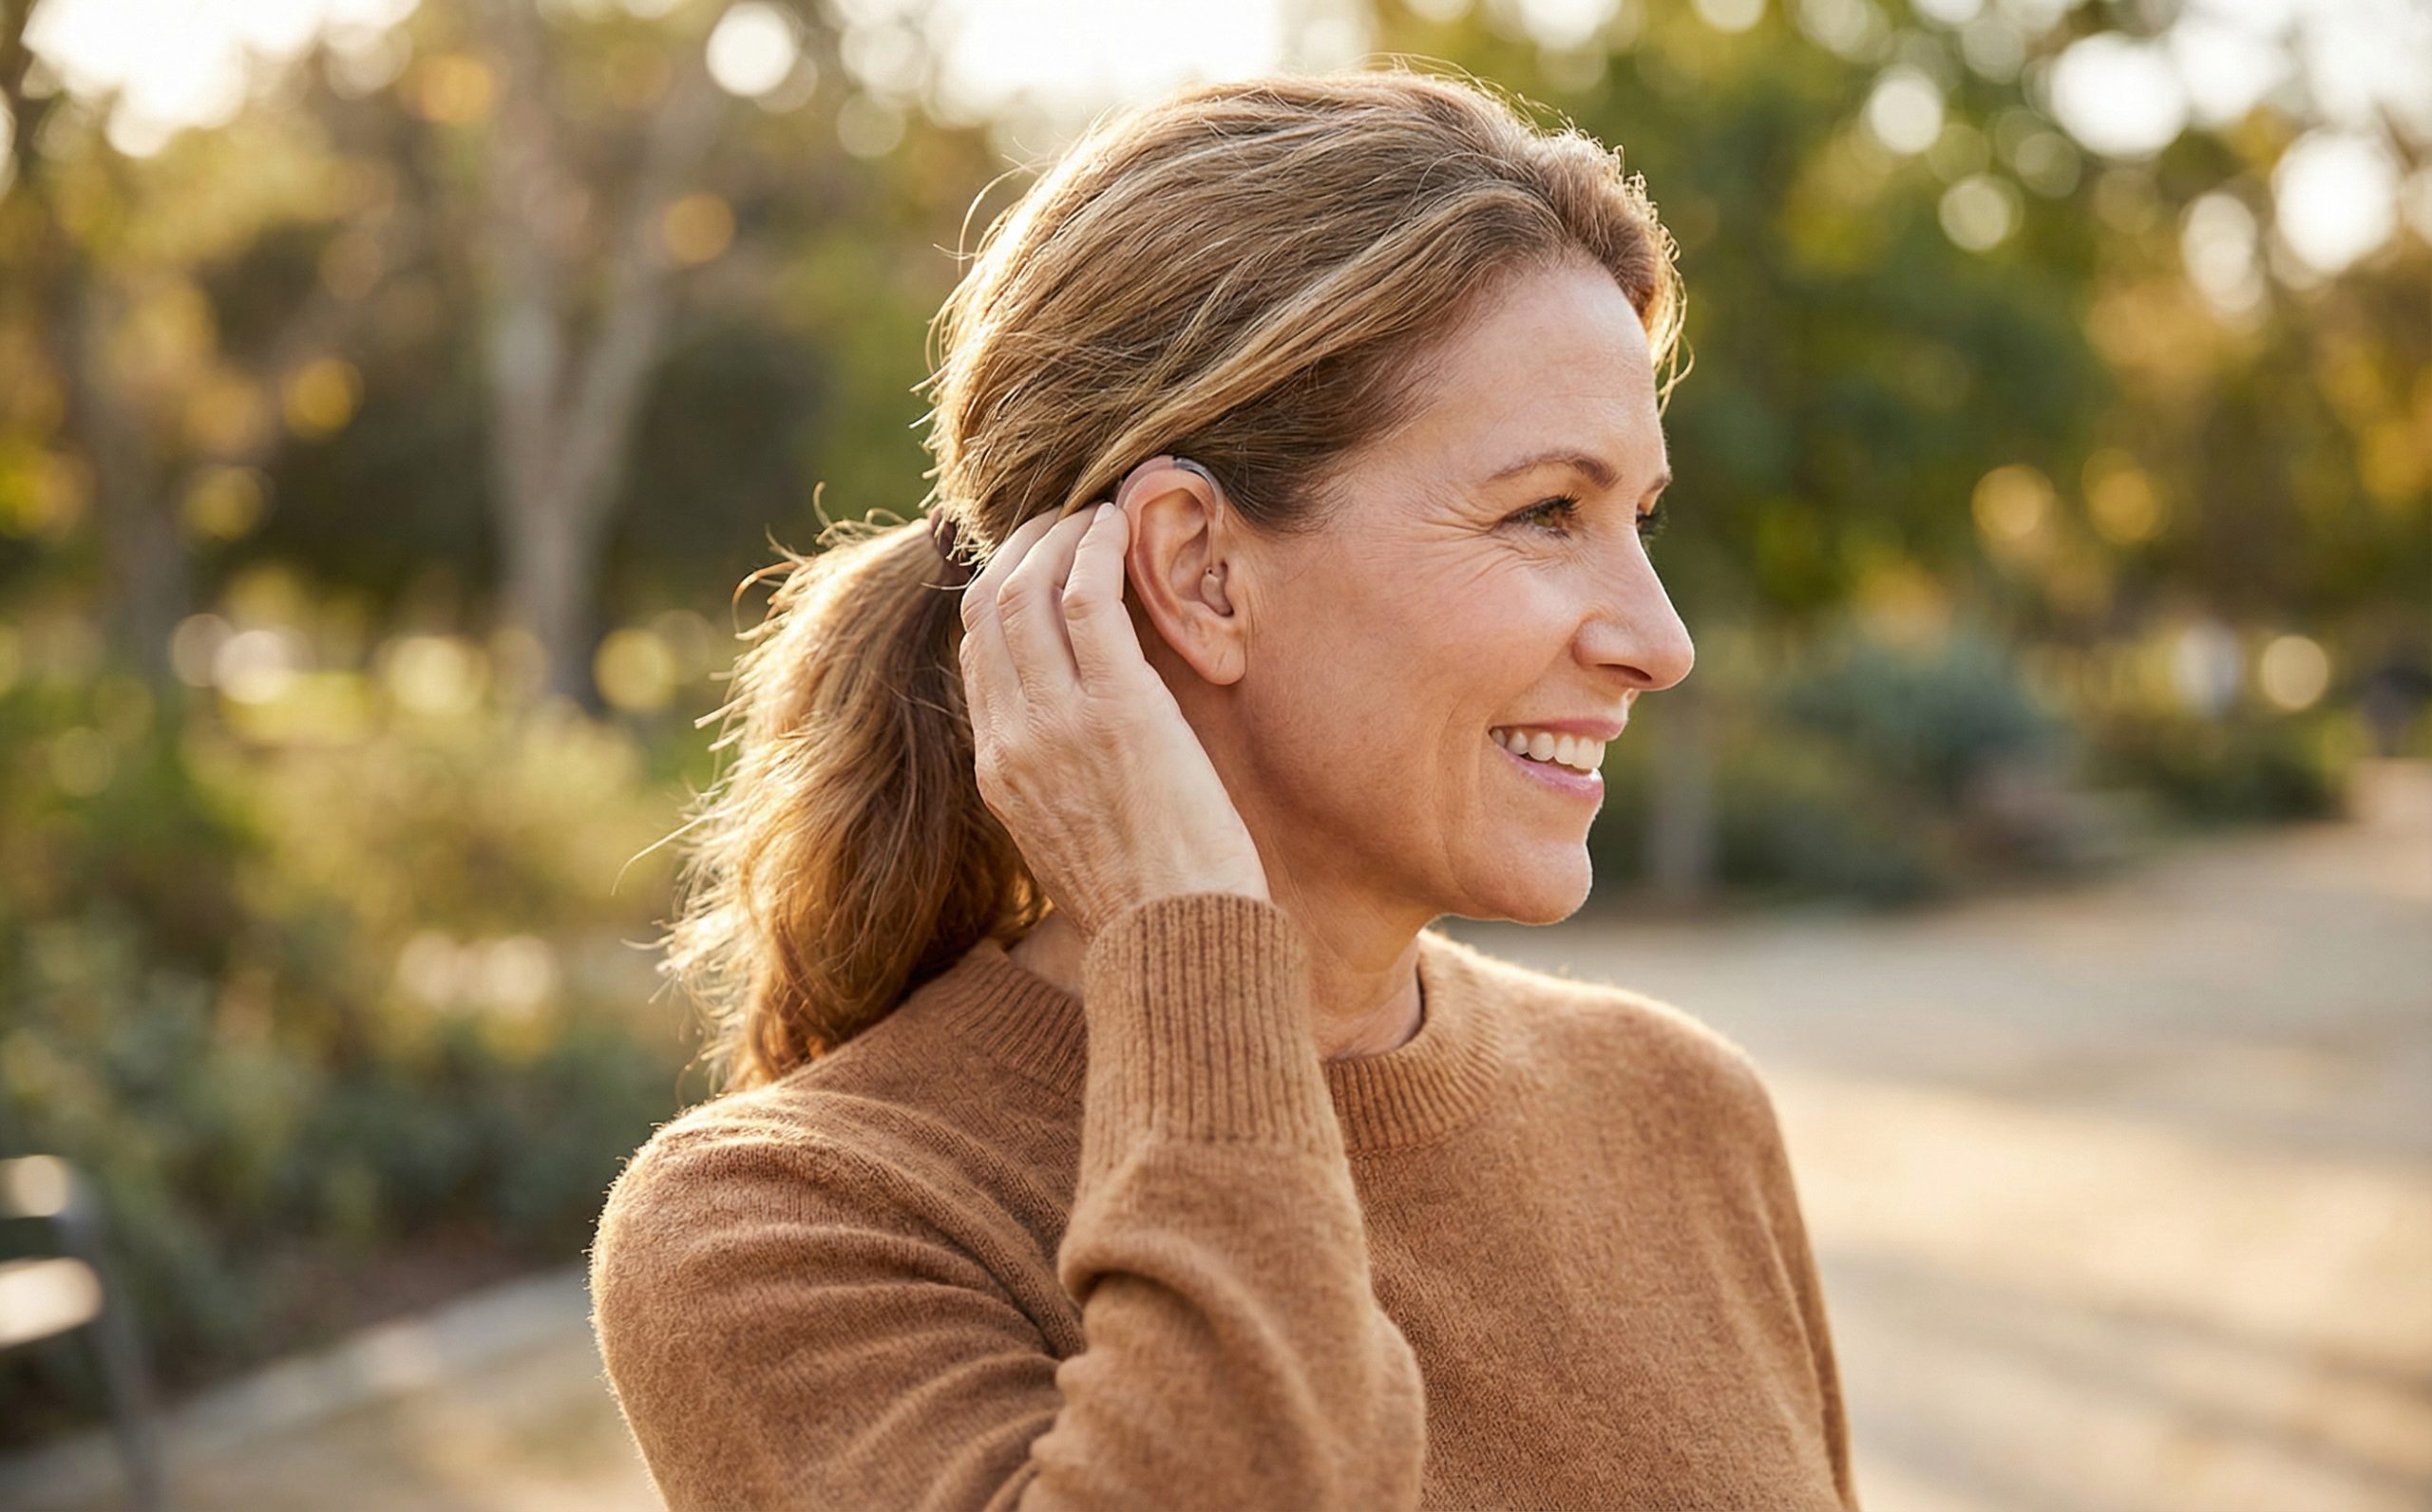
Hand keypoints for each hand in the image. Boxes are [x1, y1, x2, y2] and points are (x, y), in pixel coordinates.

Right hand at [956, 465, 1270, 946]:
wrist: (1180, 946)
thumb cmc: (1156, 905)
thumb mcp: (1082, 841)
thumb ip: (1066, 782)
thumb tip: (1091, 744)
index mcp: (997, 774)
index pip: (977, 655)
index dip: (1001, 593)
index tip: (1039, 564)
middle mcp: (1010, 741)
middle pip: (986, 609)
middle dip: (1021, 548)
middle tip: (1064, 521)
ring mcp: (1055, 722)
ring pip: (1023, 589)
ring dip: (1058, 536)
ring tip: (1096, 515)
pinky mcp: (1114, 707)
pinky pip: (1084, 595)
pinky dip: (1094, 548)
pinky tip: (1116, 528)